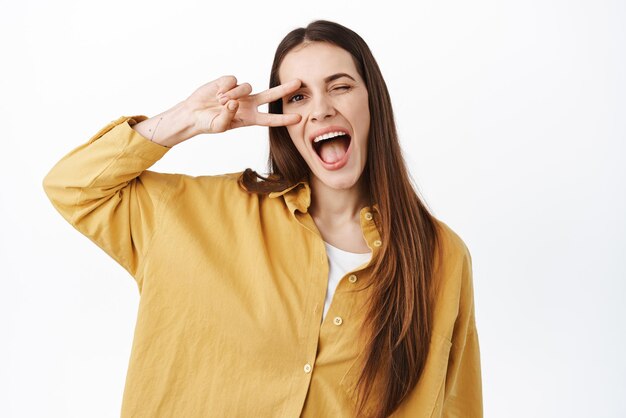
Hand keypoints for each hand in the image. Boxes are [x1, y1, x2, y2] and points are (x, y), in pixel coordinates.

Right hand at [185, 75, 301, 134]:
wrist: (194, 113)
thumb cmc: (208, 123)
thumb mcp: (219, 126)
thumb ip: (228, 116)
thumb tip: (234, 103)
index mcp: (250, 118)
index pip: (270, 119)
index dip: (284, 119)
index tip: (298, 118)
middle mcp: (248, 104)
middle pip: (271, 95)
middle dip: (284, 89)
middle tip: (299, 83)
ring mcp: (240, 92)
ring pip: (246, 86)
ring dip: (234, 94)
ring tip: (220, 101)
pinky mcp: (229, 82)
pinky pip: (233, 80)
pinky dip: (225, 87)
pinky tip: (217, 93)